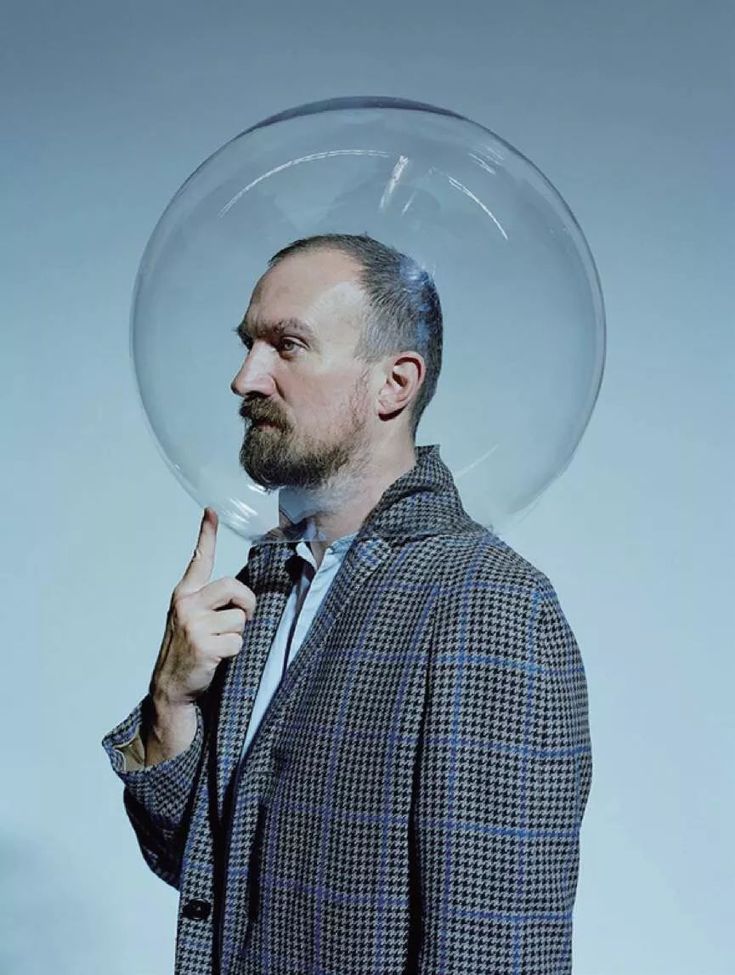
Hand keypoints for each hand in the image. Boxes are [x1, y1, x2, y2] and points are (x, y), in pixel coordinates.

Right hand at [149, 507, 256, 707]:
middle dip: (246, 604)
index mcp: (184, 594)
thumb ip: (210, 601)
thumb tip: (242, 595)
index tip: (211, 511)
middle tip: (242, 618)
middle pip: (234, 587)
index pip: (199, 559)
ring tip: (219, 643)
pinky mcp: (203, 644)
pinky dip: (234, 651)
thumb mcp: (191, 618)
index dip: (206, 534)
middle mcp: (186, 604)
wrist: (171, 686)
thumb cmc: (188, 649)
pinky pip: (237, 641)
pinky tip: (216, 657)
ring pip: (240, 618)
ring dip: (237, 634)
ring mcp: (193, 624)